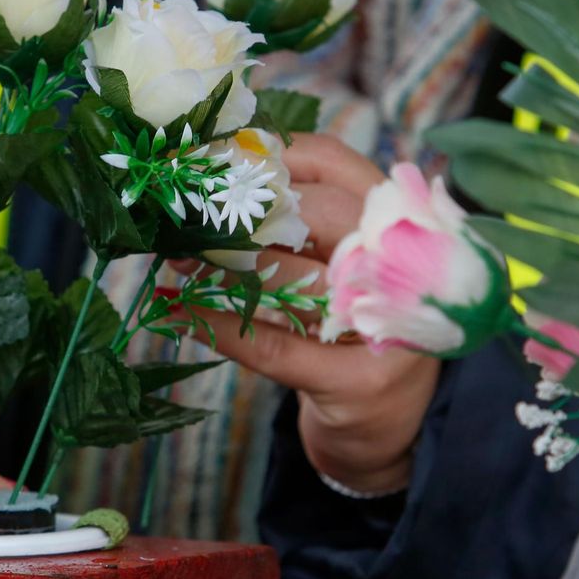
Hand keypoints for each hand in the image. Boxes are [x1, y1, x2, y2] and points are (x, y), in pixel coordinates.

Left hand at [200, 134, 439, 492]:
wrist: (385, 423)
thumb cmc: (350, 323)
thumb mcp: (339, 259)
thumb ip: (297, 217)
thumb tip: (209, 176)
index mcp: (394, 216)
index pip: (331, 161)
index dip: (265, 155)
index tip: (210, 162)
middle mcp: (403, 263)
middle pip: (319, 214)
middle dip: (243, 211)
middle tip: (184, 214)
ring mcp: (387, 325)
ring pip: (294, 279)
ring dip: (222, 266)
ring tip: (175, 259)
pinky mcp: (359, 380)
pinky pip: (277, 346)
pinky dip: (223, 327)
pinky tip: (183, 313)